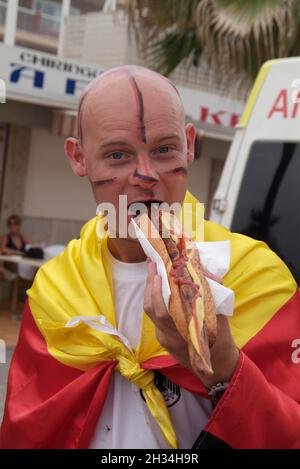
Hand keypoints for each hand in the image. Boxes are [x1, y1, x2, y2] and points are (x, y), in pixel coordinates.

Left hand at [143, 261, 239, 388]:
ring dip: (150, 292)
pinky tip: (161, 289)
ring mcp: (163, 338)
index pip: (160, 311)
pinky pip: (156, 317)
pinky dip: (156, 301)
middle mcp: (168, 336)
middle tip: (152, 265)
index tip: (157, 273)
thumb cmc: (221, 340)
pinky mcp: (162, 339)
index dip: (155, 291)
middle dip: (149, 285)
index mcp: (182, 331)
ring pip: (151, 313)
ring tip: (154, 272)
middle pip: (150, 309)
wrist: (218, 366)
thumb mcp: (220, 316)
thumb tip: (203, 270)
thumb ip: (211, 292)